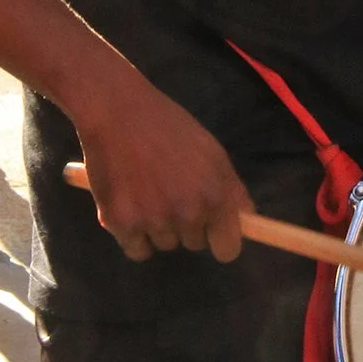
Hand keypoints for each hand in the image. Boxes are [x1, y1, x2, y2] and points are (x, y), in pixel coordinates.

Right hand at [66, 63, 252, 262]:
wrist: (116, 112)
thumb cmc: (167, 128)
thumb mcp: (212, 152)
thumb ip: (232, 190)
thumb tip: (246, 220)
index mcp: (214, 196)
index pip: (228, 248)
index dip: (221, 241)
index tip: (212, 233)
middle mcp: (187, 213)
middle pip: (194, 244)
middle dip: (186, 225)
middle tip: (169, 192)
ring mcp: (153, 221)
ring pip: (164, 245)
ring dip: (158, 228)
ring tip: (146, 193)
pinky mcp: (120, 224)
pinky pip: (136, 249)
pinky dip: (132, 236)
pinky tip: (129, 207)